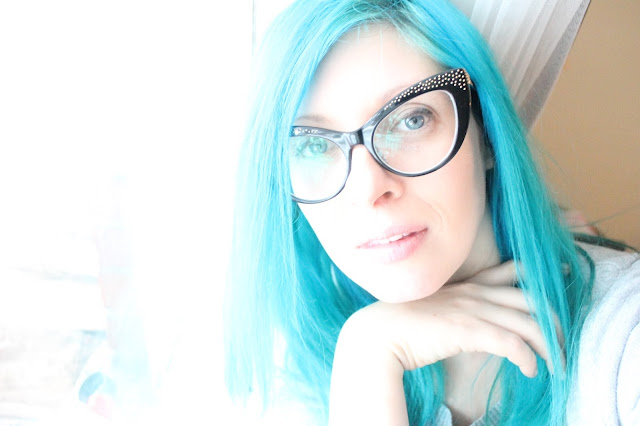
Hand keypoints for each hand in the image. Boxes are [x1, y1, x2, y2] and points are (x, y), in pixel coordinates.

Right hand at [339, 261, 563, 377]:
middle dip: (552, 318)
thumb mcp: (433, 308)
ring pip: (527, 322)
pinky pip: (512, 343)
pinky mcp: (469, 330)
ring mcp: (472, 309)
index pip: (509, 271)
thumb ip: (455, 309)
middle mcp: (474, 292)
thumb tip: (468, 324)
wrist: (379, 333)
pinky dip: (527, 358)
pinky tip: (530, 370)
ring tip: (555, 364)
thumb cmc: (401, 325)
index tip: (562, 273)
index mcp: (466, 285)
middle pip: (529, 298)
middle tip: (563, 340)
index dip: (537, 273)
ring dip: (547, 345)